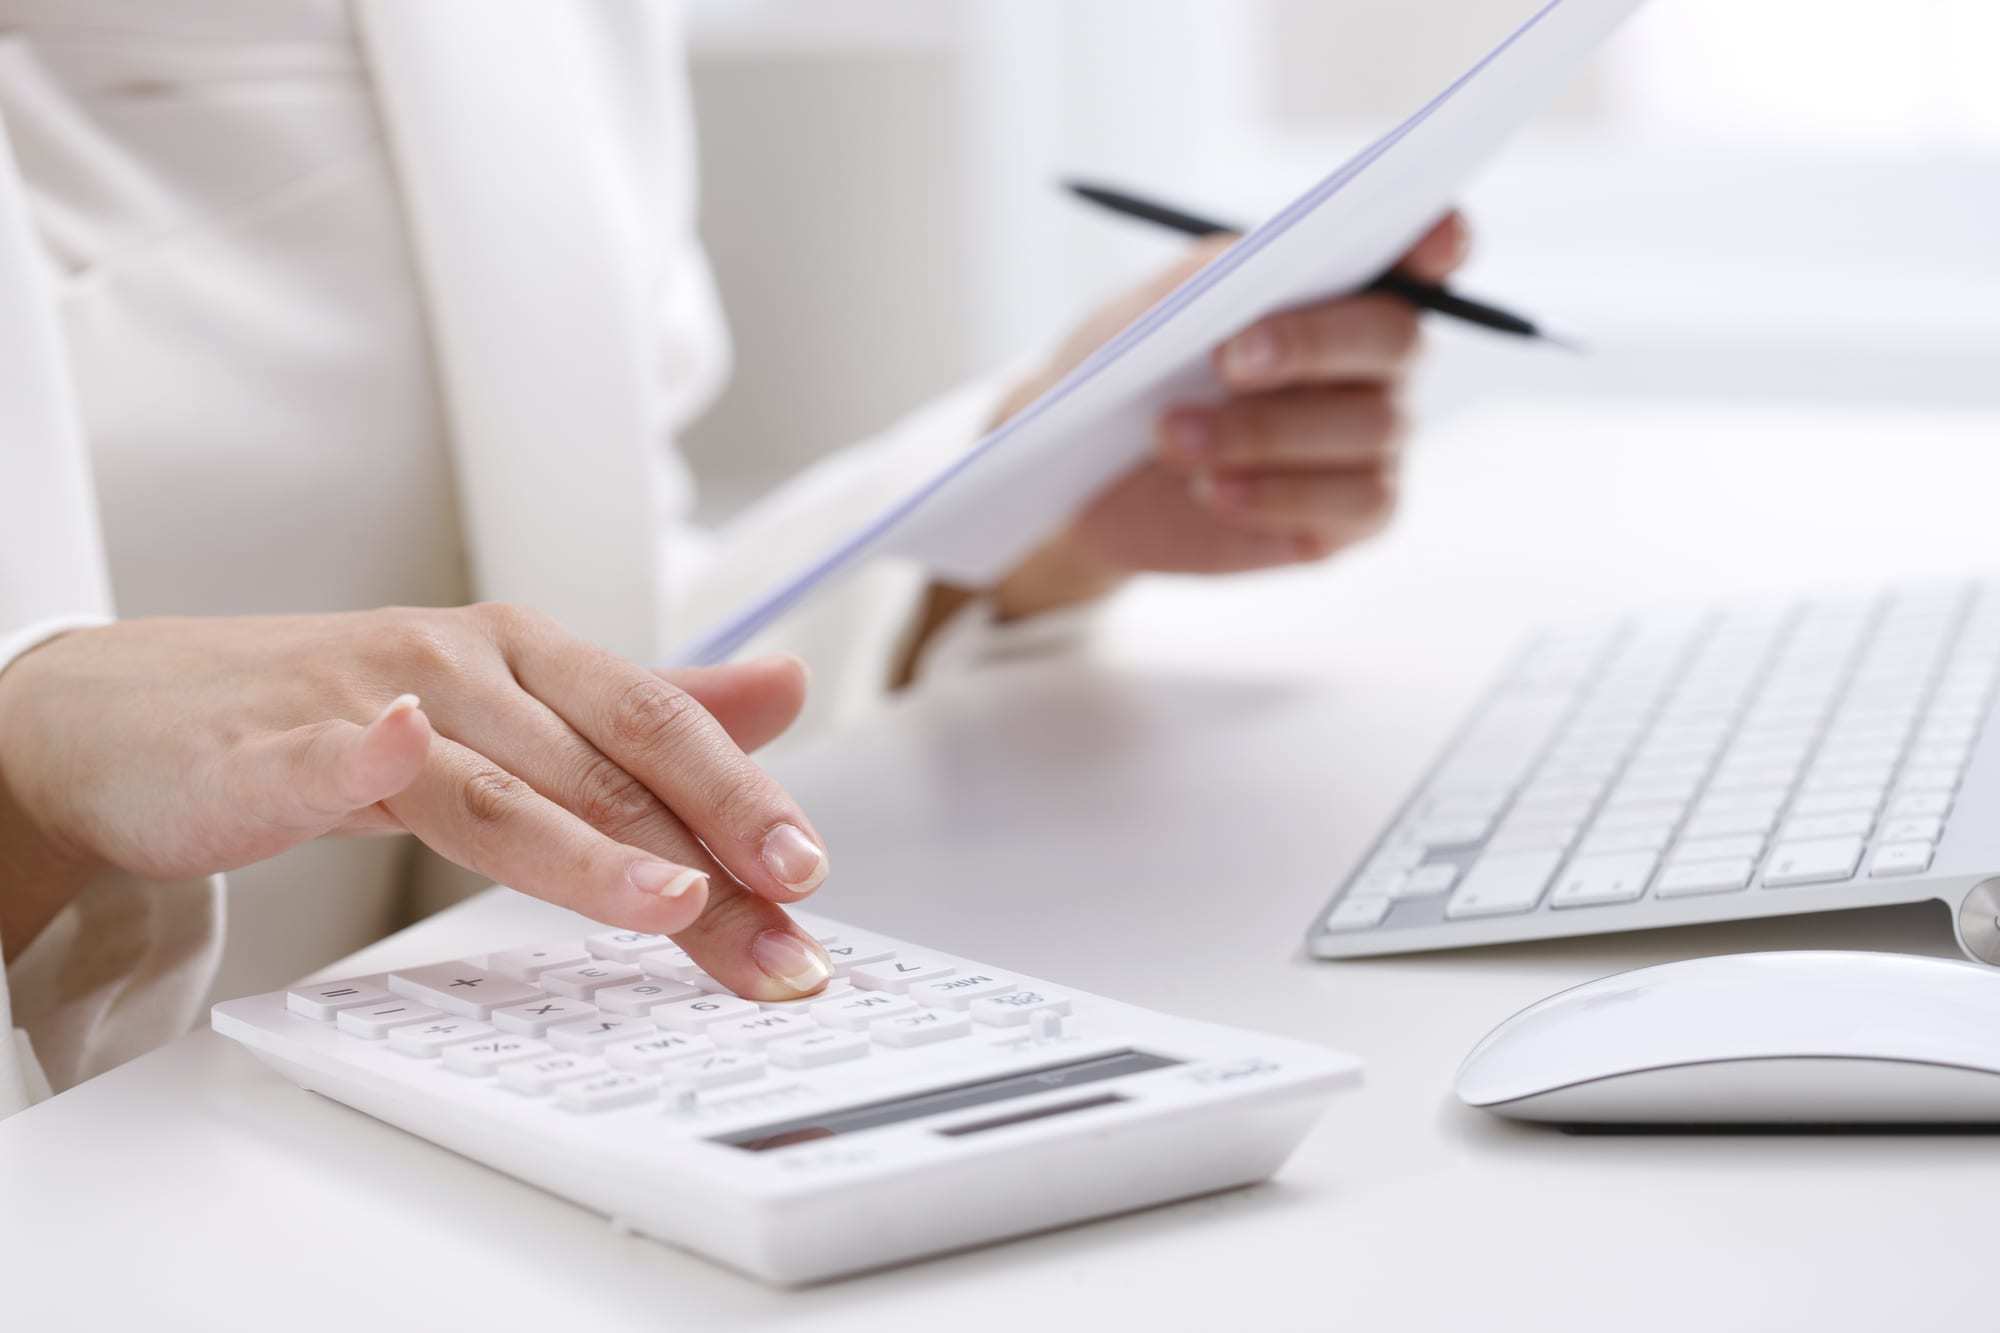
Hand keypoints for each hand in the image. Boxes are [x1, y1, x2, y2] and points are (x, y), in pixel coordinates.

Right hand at [0, 608, 834, 996]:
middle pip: (605, 765)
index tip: (809, 877)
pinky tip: (397, 751)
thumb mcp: (519, 705)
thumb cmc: (350, 712)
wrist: (147, 715)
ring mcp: (370, 699)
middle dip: (707, 853)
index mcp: (534, 657)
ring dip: (589, 843)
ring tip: (671, 899)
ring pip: (497, 782)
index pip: (662, 731)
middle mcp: (469, 666)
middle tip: (780, 927)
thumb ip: (652, 714)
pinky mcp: (272, 746)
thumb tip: (784, 693)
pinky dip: (364, 753)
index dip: (743, 799)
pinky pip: (328, 752)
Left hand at [989, 212, 1469, 617]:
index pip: (1422, 252)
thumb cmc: (1135, 367)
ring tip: (1171, 437)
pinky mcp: (1356, 514)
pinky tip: (1212, 489)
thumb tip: (1265, 266)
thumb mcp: (1152, 309)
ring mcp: (1377, 437)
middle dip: (1311, 344)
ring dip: (1264, 431)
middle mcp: (1379, 358)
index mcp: (1343, 283)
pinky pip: (1356, 502)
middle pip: (1396, 338)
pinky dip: (1277, 493)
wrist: (1091, 474)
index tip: (1432, 241)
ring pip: (1369, 426)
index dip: (1439, 241)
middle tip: (1227, 361)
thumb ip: (1214, 276)